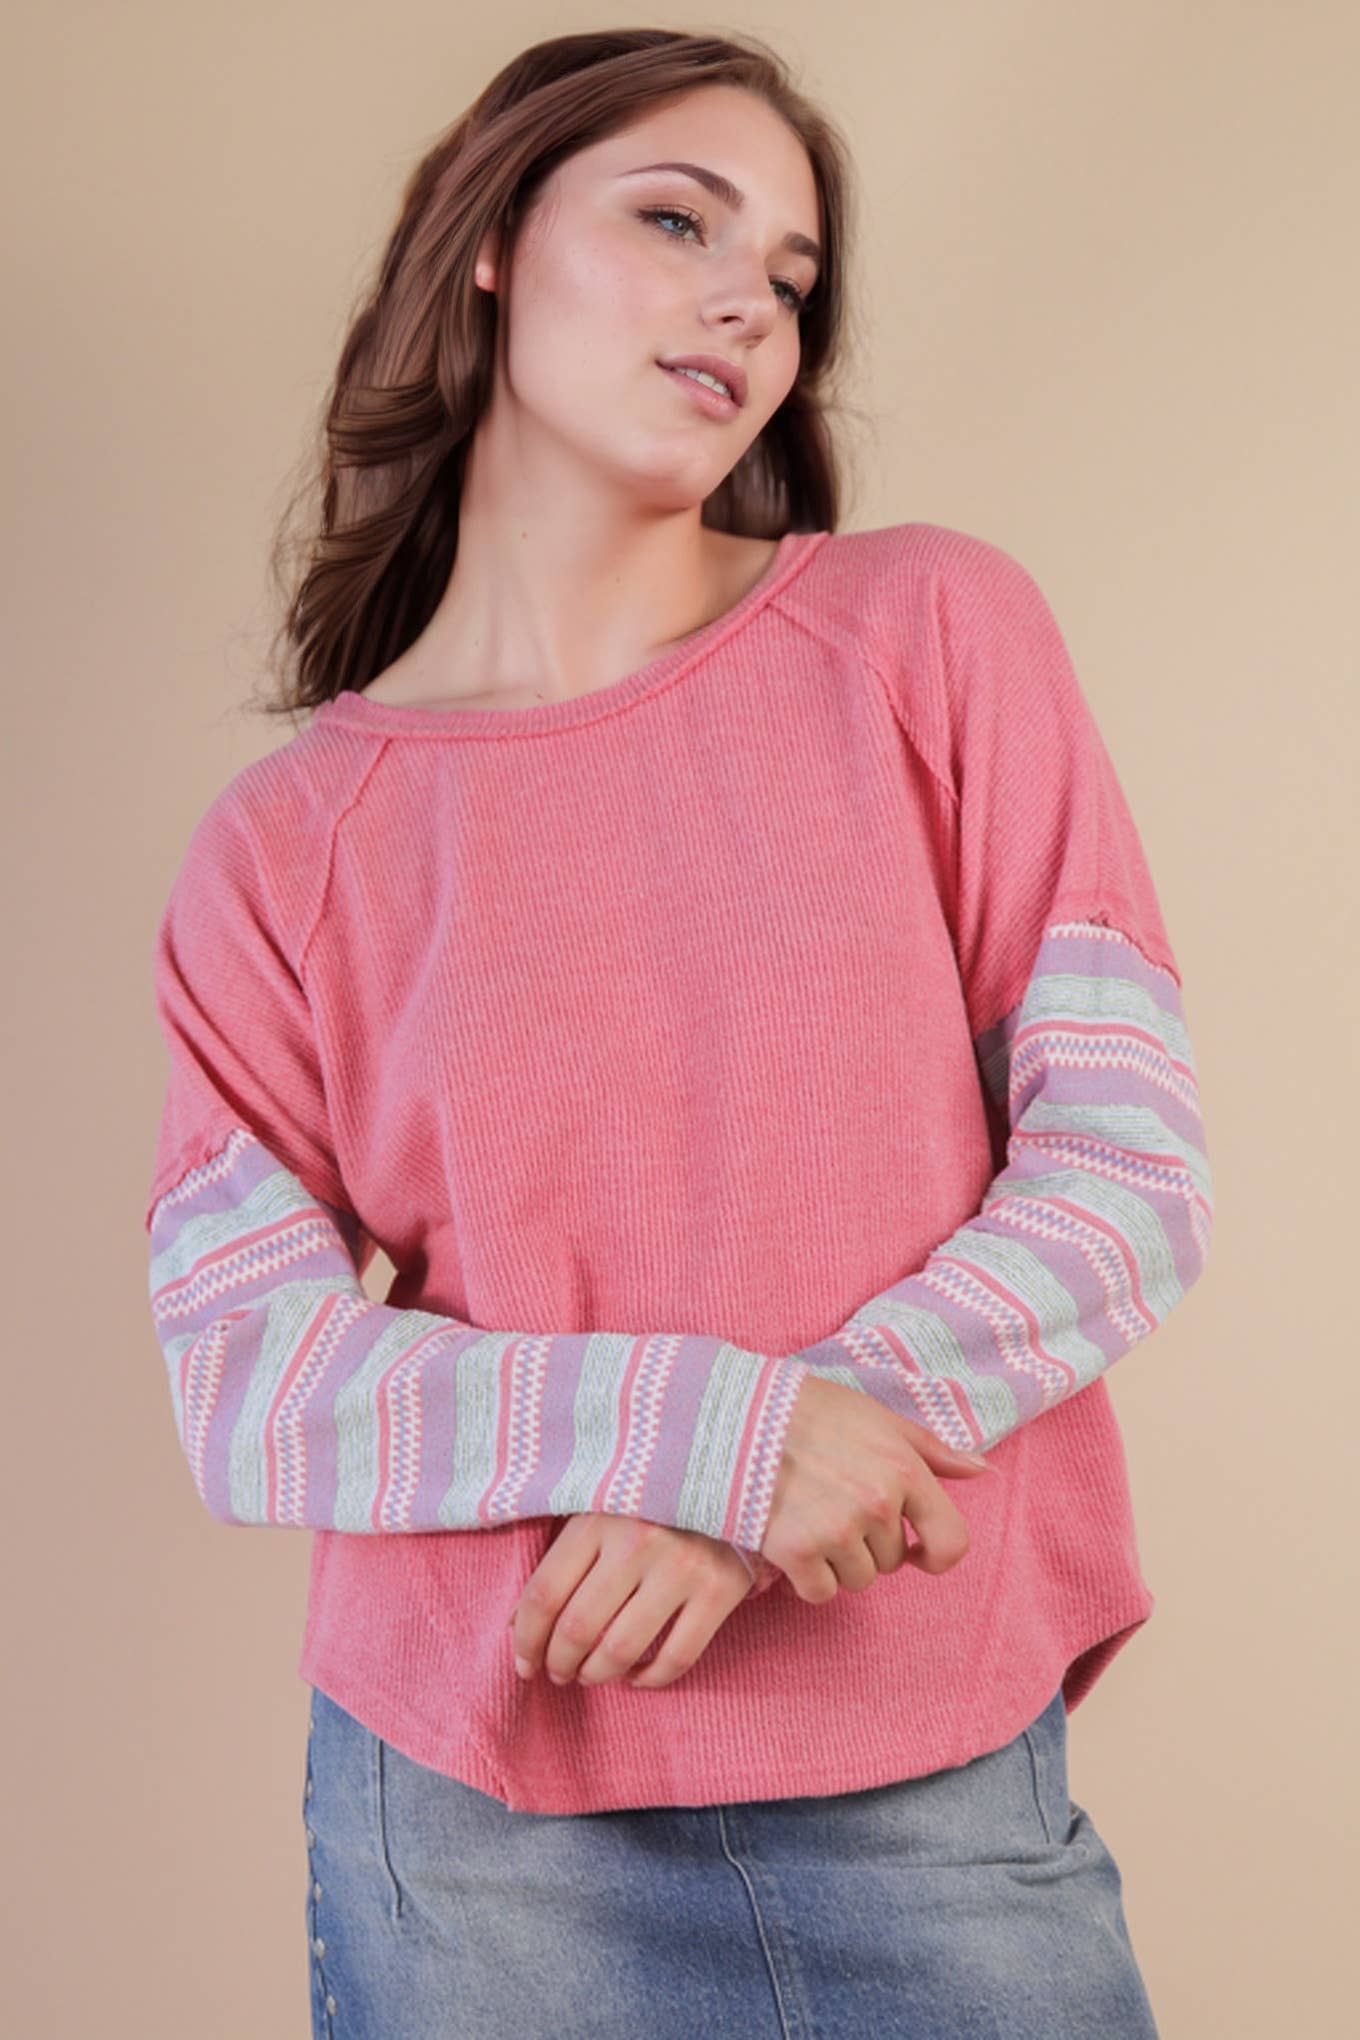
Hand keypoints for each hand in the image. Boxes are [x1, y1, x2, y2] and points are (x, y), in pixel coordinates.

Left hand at [507, 1514, 754, 1691]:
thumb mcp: (598, 1510)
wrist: (732, 1476)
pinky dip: (649, 1679)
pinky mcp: (720, 1589)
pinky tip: (636, 1674)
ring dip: (597, 1675)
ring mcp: (682, 1566)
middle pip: (578, 1628)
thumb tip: (516, 1625)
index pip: (544, 1593)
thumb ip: (560, 1560)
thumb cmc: (649, 1500)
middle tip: (558, 1673)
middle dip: (558, 1663)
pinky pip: (677, 1658)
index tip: (523, 1662)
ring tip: (591, 1675)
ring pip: (621, 1650)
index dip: (525, 1639)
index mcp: (599, 1516)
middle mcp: (638, 1541)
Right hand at [760, 1375, 992, 1602]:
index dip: (935, 1555)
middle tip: (833, 1506)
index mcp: (904, 1469)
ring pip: (858, 1580)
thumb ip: (932, 1450)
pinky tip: (789, 1540)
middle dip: (869, 1545)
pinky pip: (820, 1592)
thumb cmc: (808, 1411)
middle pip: (893, 1562)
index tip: (916, 1553)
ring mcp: (837, 1528)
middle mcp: (877, 1502)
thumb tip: (983, 1472)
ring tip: (810, 1518)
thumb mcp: (877, 1418)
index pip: (951, 1541)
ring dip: (837, 1561)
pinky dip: (806, 1577)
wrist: (734, 1415)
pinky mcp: (796, 1549)